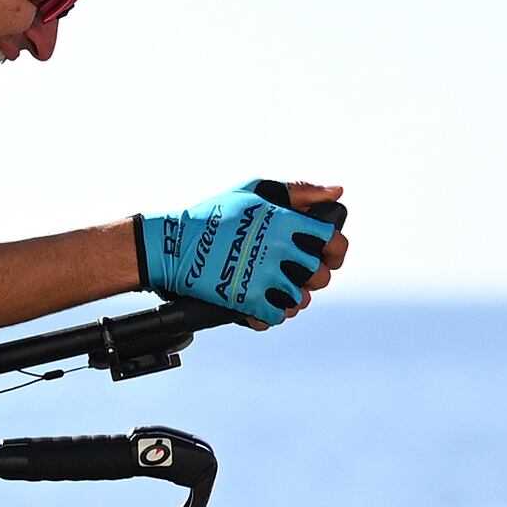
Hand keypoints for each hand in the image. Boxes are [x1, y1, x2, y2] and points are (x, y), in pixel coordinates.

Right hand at [136, 180, 347, 324]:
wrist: (170, 244)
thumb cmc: (212, 214)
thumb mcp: (254, 190)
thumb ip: (298, 191)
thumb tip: (337, 192)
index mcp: (283, 221)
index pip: (333, 241)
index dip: (335, 251)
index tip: (324, 254)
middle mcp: (278, 249)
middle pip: (320, 276)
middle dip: (310, 276)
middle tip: (292, 272)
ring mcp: (263, 276)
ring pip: (301, 299)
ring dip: (290, 296)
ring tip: (274, 288)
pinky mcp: (247, 299)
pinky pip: (277, 315)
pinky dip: (271, 313)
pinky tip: (260, 302)